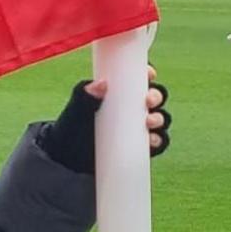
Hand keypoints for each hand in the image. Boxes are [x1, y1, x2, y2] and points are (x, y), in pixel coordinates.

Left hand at [39, 65, 171, 174]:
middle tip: (148, 100)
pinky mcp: (140, 146)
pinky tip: (153, 140)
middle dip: (156, 96)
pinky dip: (159, 140)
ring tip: (149, 121)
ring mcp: (138, 127)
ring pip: (159, 118)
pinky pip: (157, 142)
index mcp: (118, 92)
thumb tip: (102, 83)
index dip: (148, 73)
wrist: (70, 157)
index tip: (149, 73)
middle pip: (154, 97)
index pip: (138, 78)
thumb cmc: (72, 127)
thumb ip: (84, 96)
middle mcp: (132, 107)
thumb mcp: (76, 110)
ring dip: (160, 118)